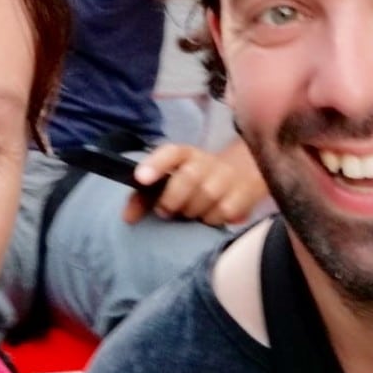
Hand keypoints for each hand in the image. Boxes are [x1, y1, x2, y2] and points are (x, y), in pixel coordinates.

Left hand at [123, 139, 269, 226]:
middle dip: (173, 198)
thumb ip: (147, 196)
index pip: (170, 153)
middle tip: (165, 211)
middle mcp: (206, 161)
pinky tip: (211, 215)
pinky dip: (213, 219)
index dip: (155, 164)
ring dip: (193, 211)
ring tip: (191, 212)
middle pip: (187, 177)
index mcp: (185, 154)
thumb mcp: (173, 179)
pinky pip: (224, 212)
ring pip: (206, 197)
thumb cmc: (198, 179)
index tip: (140, 179)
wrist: (245, 170)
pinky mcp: (244, 193)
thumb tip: (127, 217)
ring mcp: (227, 176)